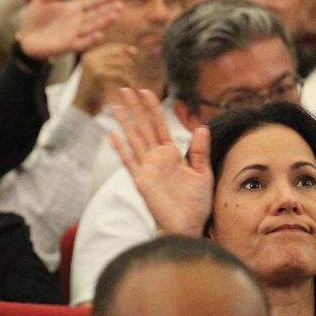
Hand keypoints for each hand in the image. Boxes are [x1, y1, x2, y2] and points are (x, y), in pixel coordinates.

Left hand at [17, 0, 121, 59]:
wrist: (24, 38)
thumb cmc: (33, 19)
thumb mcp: (40, 1)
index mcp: (71, 8)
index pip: (91, 2)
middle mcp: (76, 21)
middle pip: (96, 14)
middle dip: (108, 9)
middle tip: (121, 4)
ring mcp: (73, 33)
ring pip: (92, 26)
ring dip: (103, 22)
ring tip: (115, 15)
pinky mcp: (68, 45)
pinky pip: (82, 42)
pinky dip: (91, 39)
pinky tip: (100, 34)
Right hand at [72, 43, 138, 115]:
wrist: (81, 109)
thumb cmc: (93, 94)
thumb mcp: (99, 74)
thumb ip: (111, 62)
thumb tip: (133, 49)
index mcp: (89, 55)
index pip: (111, 46)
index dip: (124, 49)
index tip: (135, 53)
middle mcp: (90, 57)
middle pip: (118, 53)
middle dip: (129, 63)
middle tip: (134, 76)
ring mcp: (93, 65)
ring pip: (121, 63)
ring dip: (130, 74)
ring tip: (133, 84)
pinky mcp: (98, 74)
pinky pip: (119, 73)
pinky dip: (127, 81)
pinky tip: (130, 88)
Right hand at [110, 88, 212, 235]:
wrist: (187, 226)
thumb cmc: (196, 204)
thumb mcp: (203, 174)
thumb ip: (200, 151)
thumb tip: (202, 127)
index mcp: (172, 154)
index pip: (159, 125)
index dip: (152, 108)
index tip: (145, 91)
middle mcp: (157, 158)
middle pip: (143, 127)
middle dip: (135, 108)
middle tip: (124, 88)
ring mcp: (147, 168)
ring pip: (134, 139)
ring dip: (125, 122)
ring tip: (116, 106)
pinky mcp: (141, 181)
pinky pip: (129, 161)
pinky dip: (121, 148)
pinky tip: (112, 135)